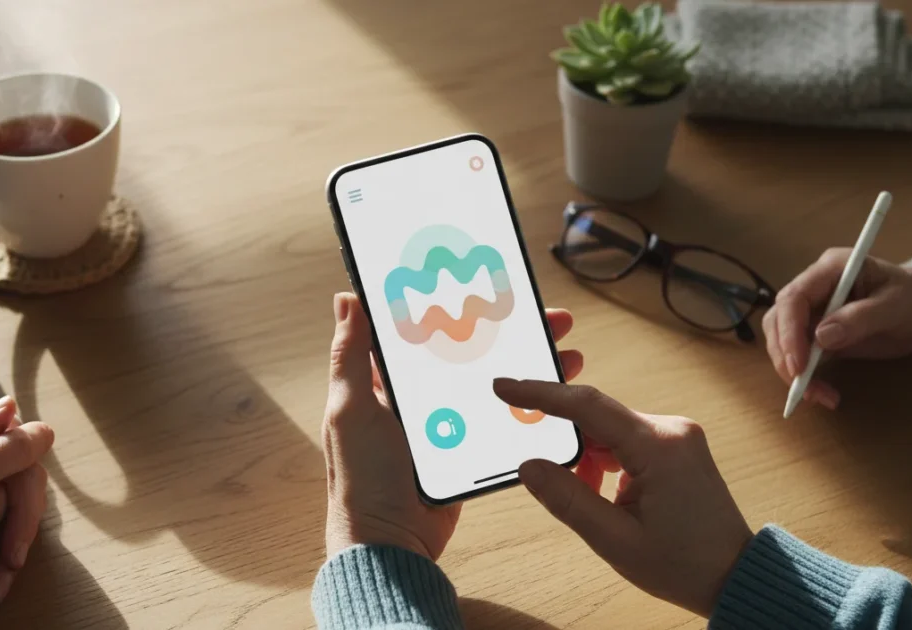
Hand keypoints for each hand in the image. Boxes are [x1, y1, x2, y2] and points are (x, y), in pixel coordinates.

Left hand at [323, 292, 584, 559]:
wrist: (389, 544)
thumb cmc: (360, 478)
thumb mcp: (350, 410)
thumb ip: (350, 355)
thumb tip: (346, 298)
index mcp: (385, 380)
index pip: (425, 328)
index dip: (458, 304)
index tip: (492, 284)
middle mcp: (416, 396)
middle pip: (470, 350)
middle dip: (510, 332)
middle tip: (546, 317)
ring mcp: (445, 422)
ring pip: (491, 380)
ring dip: (529, 364)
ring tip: (565, 350)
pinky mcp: (466, 448)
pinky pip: (499, 417)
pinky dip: (527, 403)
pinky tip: (554, 392)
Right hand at [494, 379, 751, 618]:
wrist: (734, 575)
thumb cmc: (682, 563)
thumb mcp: (615, 540)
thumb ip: (568, 499)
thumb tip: (528, 466)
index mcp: (659, 446)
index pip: (587, 406)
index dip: (541, 394)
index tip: (504, 386)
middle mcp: (671, 429)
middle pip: (598, 415)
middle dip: (565, 438)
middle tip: (539, 463)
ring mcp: (677, 435)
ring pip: (610, 428)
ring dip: (587, 455)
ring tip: (587, 498)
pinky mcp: (677, 446)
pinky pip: (627, 439)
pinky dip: (605, 459)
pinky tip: (602, 491)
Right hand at [762, 249, 911, 409]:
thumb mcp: (897, 305)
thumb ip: (861, 318)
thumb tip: (821, 336)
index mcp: (830, 269)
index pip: (793, 297)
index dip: (789, 331)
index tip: (799, 364)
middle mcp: (814, 288)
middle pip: (779, 320)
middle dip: (785, 355)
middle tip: (801, 386)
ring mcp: (814, 311)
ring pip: (782, 340)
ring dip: (792, 370)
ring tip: (817, 395)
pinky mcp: (817, 334)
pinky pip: (799, 355)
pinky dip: (805, 377)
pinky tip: (822, 392)